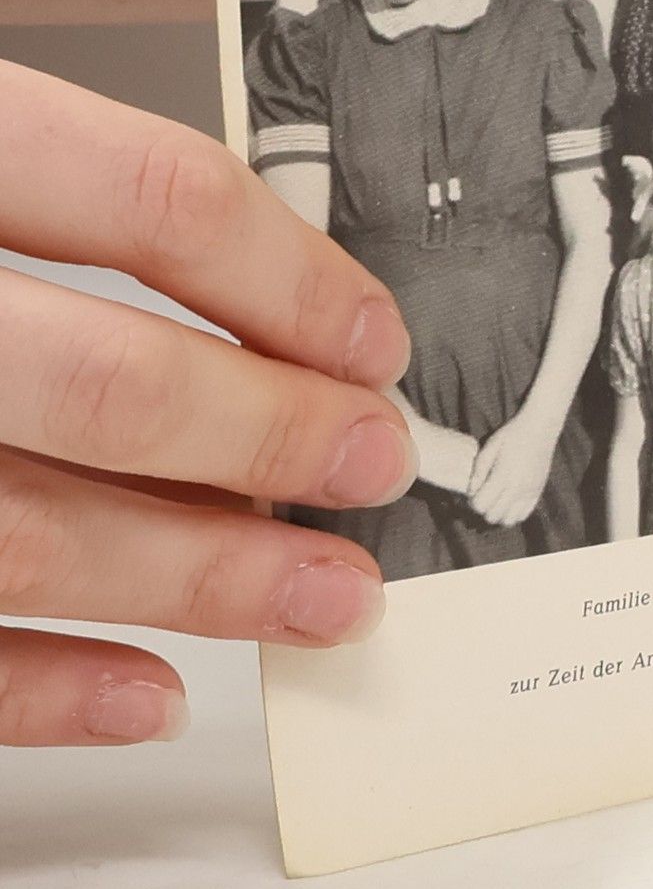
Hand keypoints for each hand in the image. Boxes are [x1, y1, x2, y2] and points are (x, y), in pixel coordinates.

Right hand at [0, 62, 416, 746]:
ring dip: (201, 580)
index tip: (380, 345)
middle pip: (108, 380)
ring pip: (27, 532)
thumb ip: (77, 214)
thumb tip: (280, 330)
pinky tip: (151, 694)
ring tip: (331, 600)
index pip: (148, 194)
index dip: (290, 278)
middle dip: (273, 437)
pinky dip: (42, 687)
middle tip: (380, 466)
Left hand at [469, 408, 561, 527]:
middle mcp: (517, 487)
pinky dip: (513, 514)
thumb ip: (478, 470)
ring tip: (496, 501)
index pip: (481, 505)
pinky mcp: (538, 492)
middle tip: (484, 496)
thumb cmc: (511, 435)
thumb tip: (471, 492)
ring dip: (498, 514)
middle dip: (484, 509)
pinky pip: (523, 515)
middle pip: (493, 516)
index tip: (474, 492)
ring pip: (508, 520)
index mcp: (503, 475)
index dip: (473, 502)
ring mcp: (529, 491)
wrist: (540, 428)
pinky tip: (508, 502)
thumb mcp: (490, 447)